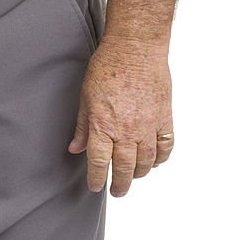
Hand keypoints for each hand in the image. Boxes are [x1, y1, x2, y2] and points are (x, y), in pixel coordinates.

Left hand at [67, 36, 174, 196]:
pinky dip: (160, 158)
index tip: (95, 186)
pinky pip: (165, 147)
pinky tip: (154, 160)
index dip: (96, 179)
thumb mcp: (86, 95)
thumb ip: (82, 125)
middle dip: (119, 185)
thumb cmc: (107, 66)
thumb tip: (75, 147)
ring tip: (133, 176)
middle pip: (124, 169)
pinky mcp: (164, 119)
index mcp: (103, 125)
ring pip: (146, 163)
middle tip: (117, 191)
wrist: (135, 48)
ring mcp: (148, 127)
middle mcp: (126, 131)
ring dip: (139, 174)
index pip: (99, 163)